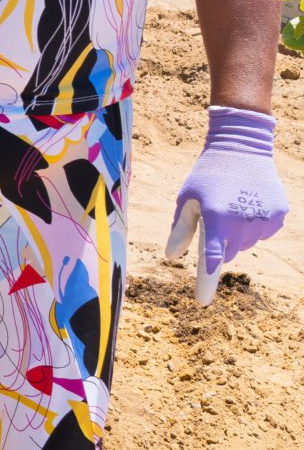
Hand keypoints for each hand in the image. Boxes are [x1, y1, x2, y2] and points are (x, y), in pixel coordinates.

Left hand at [165, 105, 287, 305]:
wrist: (242, 147)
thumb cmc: (207, 173)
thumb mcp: (187, 198)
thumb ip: (180, 229)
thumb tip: (171, 256)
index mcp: (216, 218)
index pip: (211, 258)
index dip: (206, 282)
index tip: (201, 301)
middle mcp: (242, 222)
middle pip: (229, 253)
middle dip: (220, 242)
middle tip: (215, 214)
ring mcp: (264, 220)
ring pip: (246, 244)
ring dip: (237, 233)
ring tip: (232, 203)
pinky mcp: (279, 215)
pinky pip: (262, 232)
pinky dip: (254, 224)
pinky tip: (249, 202)